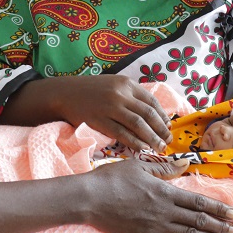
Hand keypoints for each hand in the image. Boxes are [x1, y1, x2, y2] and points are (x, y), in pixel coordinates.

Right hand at [27, 74, 173, 151]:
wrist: (64, 93)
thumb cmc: (90, 91)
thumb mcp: (113, 84)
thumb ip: (131, 95)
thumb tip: (153, 113)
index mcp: (126, 84)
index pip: (152, 101)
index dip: (163, 116)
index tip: (168, 127)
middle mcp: (120, 94)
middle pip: (148, 114)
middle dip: (161, 130)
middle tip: (167, 141)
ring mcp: (110, 107)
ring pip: (139, 125)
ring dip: (152, 138)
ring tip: (159, 148)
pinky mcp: (100, 120)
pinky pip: (122, 134)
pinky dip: (135, 142)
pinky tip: (142, 148)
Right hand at [86, 159, 232, 232]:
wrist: (91, 200)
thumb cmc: (113, 178)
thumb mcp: (140, 166)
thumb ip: (165, 167)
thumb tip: (186, 163)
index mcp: (164, 192)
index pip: (198, 202)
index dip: (217, 208)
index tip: (232, 212)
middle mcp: (164, 212)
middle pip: (198, 220)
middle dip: (219, 225)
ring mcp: (155, 228)